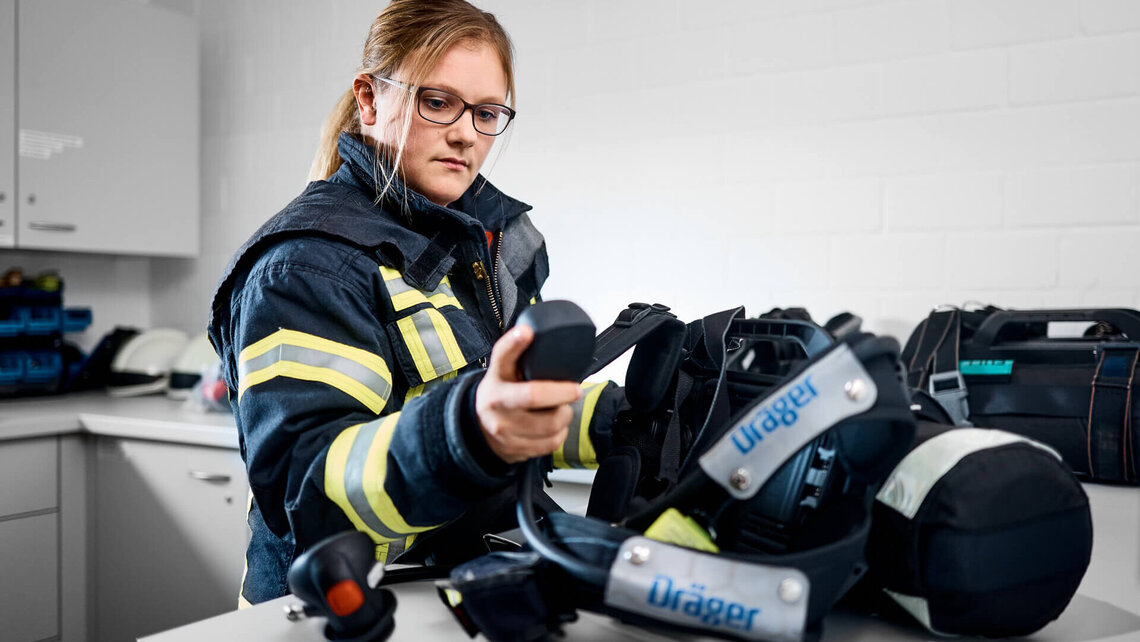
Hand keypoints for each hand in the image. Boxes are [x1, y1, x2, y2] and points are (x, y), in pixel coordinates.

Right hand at [475, 325, 582, 463]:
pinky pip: (550, 442)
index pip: (502, 356)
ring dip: (564, 415)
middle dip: (562, 392)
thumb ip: (519, 355)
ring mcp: (503, 429)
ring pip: (549, 423)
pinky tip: (554, 426)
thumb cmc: (500, 393)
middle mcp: (496, 403)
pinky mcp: (514, 449)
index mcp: (496, 377)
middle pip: (534, 395)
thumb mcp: (504, 371)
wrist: (478, 428)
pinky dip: (560, 433)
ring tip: (562, 409)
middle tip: (574, 390)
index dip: (514, 343)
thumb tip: (540, 335)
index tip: (526, 332)